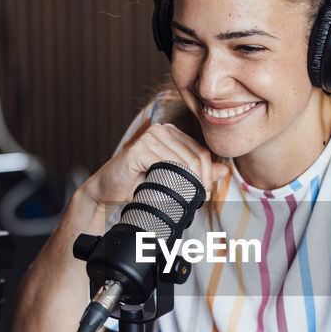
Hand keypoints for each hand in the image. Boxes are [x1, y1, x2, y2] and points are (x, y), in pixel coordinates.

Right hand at [82, 122, 227, 209]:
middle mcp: (162, 131)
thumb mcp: (173, 179)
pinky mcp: (139, 148)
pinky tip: (168, 191)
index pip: (201, 152)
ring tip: (185, 199)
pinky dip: (171, 180)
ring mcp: (150, 137)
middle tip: (199, 200)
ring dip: (188, 184)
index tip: (206, 194)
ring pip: (184, 162)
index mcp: (172, 134)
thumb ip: (197, 172)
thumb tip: (223, 170)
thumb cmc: (139, 185)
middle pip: (196, 156)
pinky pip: (166, 164)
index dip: (208, 175)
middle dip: (201, 181)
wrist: (107, 192)